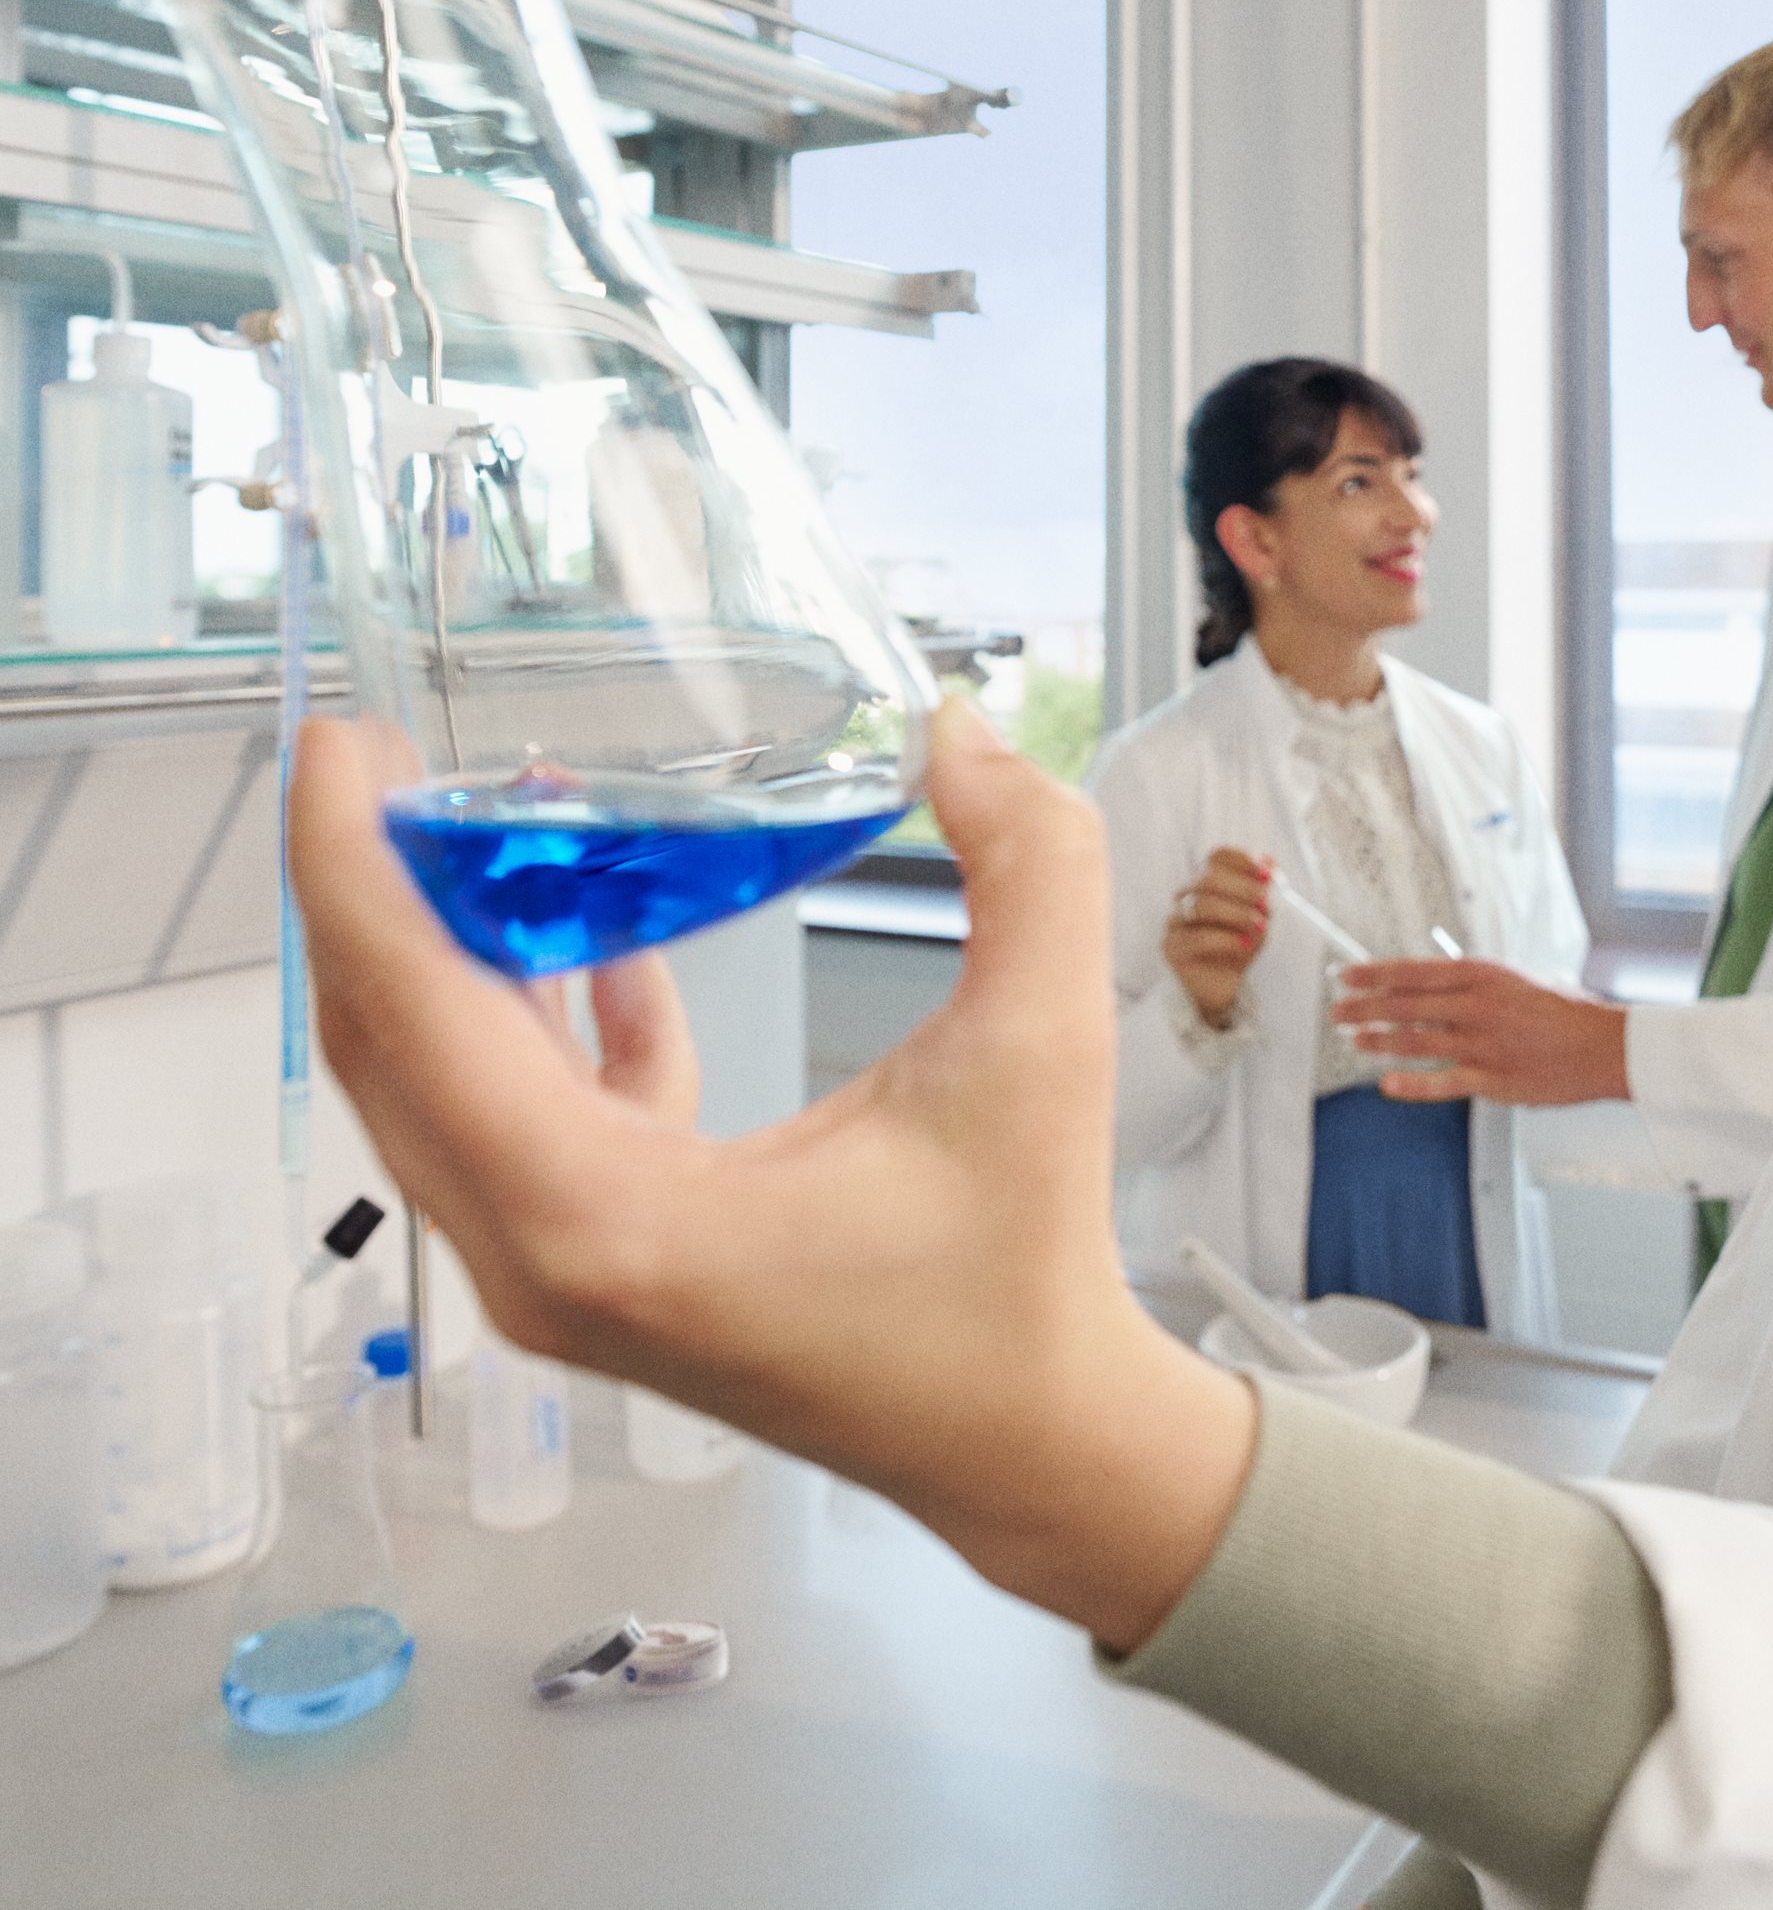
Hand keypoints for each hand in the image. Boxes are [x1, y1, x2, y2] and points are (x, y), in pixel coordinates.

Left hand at [292, 700, 1255, 1650]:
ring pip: (439, 1091)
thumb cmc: (1018, 1272)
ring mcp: (562, 1280)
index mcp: (610, 1219)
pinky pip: (515, 1127)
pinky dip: (536, 1024)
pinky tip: (611, 951)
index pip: (415, 1015)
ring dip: (453, 949)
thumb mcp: (1042, 1044)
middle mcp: (548, 1261)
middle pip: (388, 1050)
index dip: (355, 866)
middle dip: (375, 889)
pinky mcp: (600, 1275)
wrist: (1026, 1438)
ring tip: (499, 821)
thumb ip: (1026, 861)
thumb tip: (960, 728)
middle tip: (386, 755)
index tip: (335, 748)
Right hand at [1161, 845, 1273, 1022]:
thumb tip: (1269, 863)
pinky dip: (1226, 939)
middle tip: (1267, 904)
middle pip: (1208, 879)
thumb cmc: (1242, 944)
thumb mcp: (1261, 917)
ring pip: (1201, 905)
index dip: (1242, 860)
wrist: (1226, 985)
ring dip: (1236, 914)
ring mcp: (1174, 921)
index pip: (1217, 857)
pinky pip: (1197, 938)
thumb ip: (1265, 891)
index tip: (1268, 875)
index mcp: (1206, 881)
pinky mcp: (1170, 947)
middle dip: (1242, 889)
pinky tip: (1244, 944)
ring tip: (1260, 926)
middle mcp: (1186, 896)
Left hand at [1337, 961, 1631, 1105]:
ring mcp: (1482, 1044)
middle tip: (1338, 1011)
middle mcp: (1477, 1006)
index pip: (1413, 971)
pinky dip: (1410, 1083)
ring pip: (1415, 1041)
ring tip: (1355, 1040)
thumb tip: (1430, 985)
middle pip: (1405, 1004)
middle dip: (1364, 1007)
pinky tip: (1387, 1083)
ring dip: (1378, 1041)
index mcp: (1483, 975)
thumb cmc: (1564, 1013)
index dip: (1374, 974)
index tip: (1347, 976)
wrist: (1604, 1046)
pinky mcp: (1492, 1080)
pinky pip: (1442, 1082)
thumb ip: (1474, 985)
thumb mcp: (1515, 982)